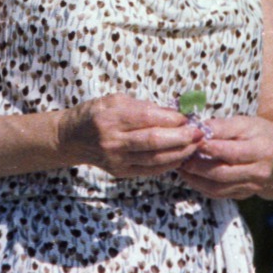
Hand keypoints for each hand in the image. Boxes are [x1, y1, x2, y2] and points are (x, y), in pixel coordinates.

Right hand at [58, 93, 204, 177]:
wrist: (72, 138)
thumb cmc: (96, 113)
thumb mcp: (116, 100)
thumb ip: (144, 107)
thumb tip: (174, 113)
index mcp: (111, 117)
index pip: (147, 118)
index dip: (171, 118)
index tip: (188, 116)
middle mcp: (113, 140)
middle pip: (154, 141)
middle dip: (181, 137)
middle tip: (200, 132)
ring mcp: (116, 159)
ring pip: (155, 158)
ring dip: (180, 152)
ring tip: (196, 145)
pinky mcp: (120, 172)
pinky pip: (150, 170)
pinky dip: (168, 164)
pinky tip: (181, 157)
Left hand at [177, 115, 272, 198]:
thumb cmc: (259, 133)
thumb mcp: (245, 123)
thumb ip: (222, 127)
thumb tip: (199, 129)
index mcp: (261, 150)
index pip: (232, 152)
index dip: (211, 148)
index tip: (193, 141)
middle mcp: (259, 172)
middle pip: (223, 174)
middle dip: (198, 167)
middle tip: (182, 157)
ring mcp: (252, 187)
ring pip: (219, 188)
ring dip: (196, 179)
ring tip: (182, 167)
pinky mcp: (245, 195)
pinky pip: (220, 195)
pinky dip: (202, 187)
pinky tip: (191, 176)